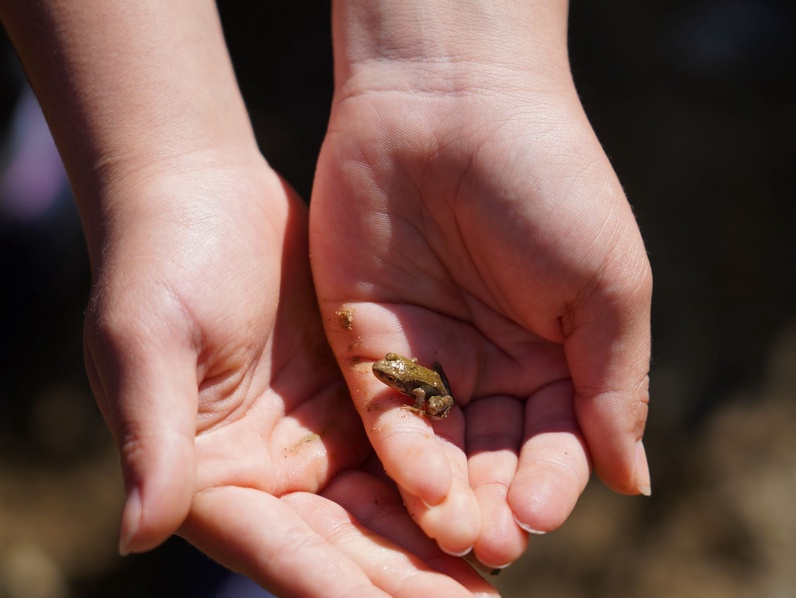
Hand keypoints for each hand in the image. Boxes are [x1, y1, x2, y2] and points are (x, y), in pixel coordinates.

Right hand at [83, 157, 494, 595]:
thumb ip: (151, 439)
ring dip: (434, 542)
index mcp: (214, 476)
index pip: (283, 550)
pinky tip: (490, 497)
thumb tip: (136, 538)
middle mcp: (269, 471)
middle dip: (406, 579)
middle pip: (344, 543)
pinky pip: (404, 449)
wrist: (201, 194)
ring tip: (496, 567)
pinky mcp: (353, 397)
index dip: (344, 586)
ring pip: (383, 506)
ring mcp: (316, 436)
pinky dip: (442, 478)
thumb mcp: (144, 344)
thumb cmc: (157, 262)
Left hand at [310, 0, 651, 568]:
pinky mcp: (368, 339)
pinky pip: (384, 408)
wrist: (450, 100)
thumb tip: (632, 481)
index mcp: (555, 354)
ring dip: (446, 493)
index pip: (556, 441)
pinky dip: (401, 450)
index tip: (541, 516)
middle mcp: (490, 364)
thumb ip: (613, 384)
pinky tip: (417, 488)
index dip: (550, 482)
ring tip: (455, 531)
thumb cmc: (547, 181)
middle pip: (492, 455)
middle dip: (493, 501)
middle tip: (491, 542)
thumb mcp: (606, 284)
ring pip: (437, 446)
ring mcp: (427, 354)